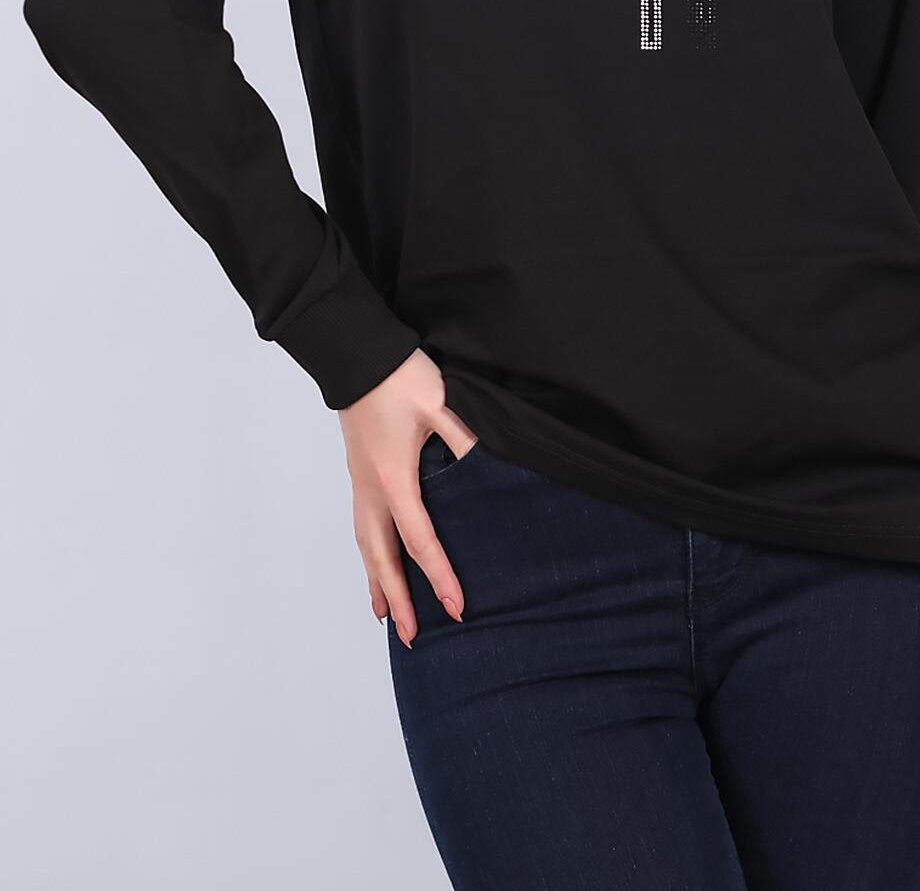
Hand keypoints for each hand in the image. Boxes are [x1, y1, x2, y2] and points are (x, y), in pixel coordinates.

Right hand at [337, 348, 479, 647]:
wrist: (358, 355)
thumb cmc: (399, 377)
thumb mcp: (442, 403)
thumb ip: (465, 438)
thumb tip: (487, 469)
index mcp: (395, 477)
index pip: (419, 540)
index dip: (439, 576)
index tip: (456, 607)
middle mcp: (372, 488)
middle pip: (383, 556)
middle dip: (399, 599)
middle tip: (412, 638)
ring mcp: (361, 482)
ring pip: (366, 545)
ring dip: (377, 582)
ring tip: (385, 616)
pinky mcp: (359, 472)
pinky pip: (361, 526)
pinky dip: (368, 555)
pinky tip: (373, 562)